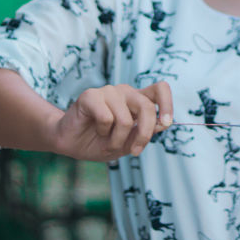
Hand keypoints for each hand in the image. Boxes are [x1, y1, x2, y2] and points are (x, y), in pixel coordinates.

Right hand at [49, 82, 173, 161]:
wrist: (71, 144)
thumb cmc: (100, 142)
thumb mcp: (128, 143)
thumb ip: (146, 132)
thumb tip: (164, 123)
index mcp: (137, 100)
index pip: (160, 89)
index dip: (167, 104)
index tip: (166, 124)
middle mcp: (125, 92)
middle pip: (147, 107)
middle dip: (144, 134)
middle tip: (134, 151)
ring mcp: (108, 91)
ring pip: (126, 119)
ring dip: (117, 140)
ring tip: (108, 142)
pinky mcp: (90, 95)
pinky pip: (106, 118)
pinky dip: (103, 132)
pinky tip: (95, 129)